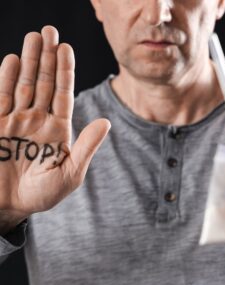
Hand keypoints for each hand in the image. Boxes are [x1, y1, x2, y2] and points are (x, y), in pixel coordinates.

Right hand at [0, 26, 109, 227]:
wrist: (10, 206)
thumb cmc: (42, 194)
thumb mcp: (70, 173)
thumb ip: (86, 147)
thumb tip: (106, 122)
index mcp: (58, 130)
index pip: (63, 94)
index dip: (65, 72)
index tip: (66, 49)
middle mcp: (38, 120)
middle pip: (44, 83)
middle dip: (46, 57)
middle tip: (50, 30)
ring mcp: (15, 120)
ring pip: (23, 84)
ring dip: (27, 61)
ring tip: (33, 36)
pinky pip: (1, 97)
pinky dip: (5, 79)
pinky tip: (11, 59)